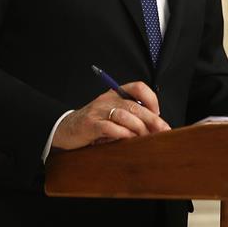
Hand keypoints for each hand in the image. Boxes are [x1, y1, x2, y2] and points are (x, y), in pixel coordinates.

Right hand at [51, 82, 170, 150]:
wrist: (64, 129)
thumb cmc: (94, 124)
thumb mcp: (112, 115)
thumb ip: (130, 116)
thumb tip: (156, 127)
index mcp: (115, 94)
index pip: (138, 87)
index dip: (151, 98)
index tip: (158, 113)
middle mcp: (107, 99)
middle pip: (134, 105)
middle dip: (152, 119)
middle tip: (163, 131)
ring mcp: (97, 111)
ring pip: (124, 115)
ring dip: (139, 128)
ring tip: (146, 139)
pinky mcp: (89, 124)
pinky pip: (109, 126)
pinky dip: (122, 133)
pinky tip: (129, 139)